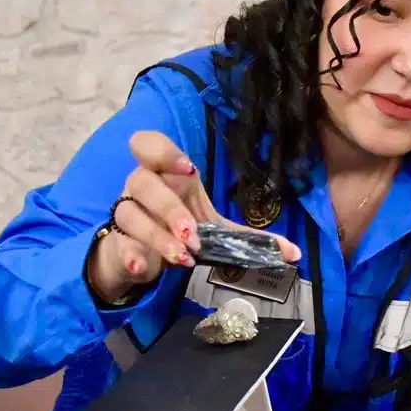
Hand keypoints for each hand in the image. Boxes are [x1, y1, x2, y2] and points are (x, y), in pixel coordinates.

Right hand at [87, 131, 299, 303]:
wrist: (140, 259)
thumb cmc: (177, 232)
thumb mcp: (215, 231)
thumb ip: (250, 240)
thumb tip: (293, 253)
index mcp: (167, 175)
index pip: (148, 143)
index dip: (163, 151)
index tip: (188, 168)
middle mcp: (142, 188)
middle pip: (142, 180)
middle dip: (169, 207)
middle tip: (192, 234)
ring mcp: (126, 215)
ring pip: (129, 212)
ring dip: (156, 235)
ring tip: (182, 257)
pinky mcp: (117, 243)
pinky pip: (118, 244)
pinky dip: (131, 254)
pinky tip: (143, 267)